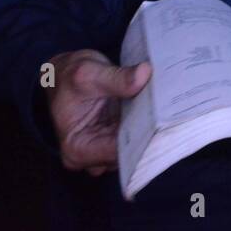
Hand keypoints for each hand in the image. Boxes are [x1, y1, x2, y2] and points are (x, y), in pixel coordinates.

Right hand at [45, 49, 150, 175]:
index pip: (117, 154)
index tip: (161, 122)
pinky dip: (147, 126)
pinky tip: (156, 111)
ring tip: (161, 109)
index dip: (142, 139)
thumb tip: (143, 75)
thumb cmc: (69, 77)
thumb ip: (117, 77)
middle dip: (148, 136)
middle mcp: (89, 157)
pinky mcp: (115, 141)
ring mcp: (104, 151)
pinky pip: (137, 139)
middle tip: (166, 113)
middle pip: (129, 156)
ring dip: (149, 131)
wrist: (64, 75)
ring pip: (136, 149)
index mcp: (77, 148)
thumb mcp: (89, 72)